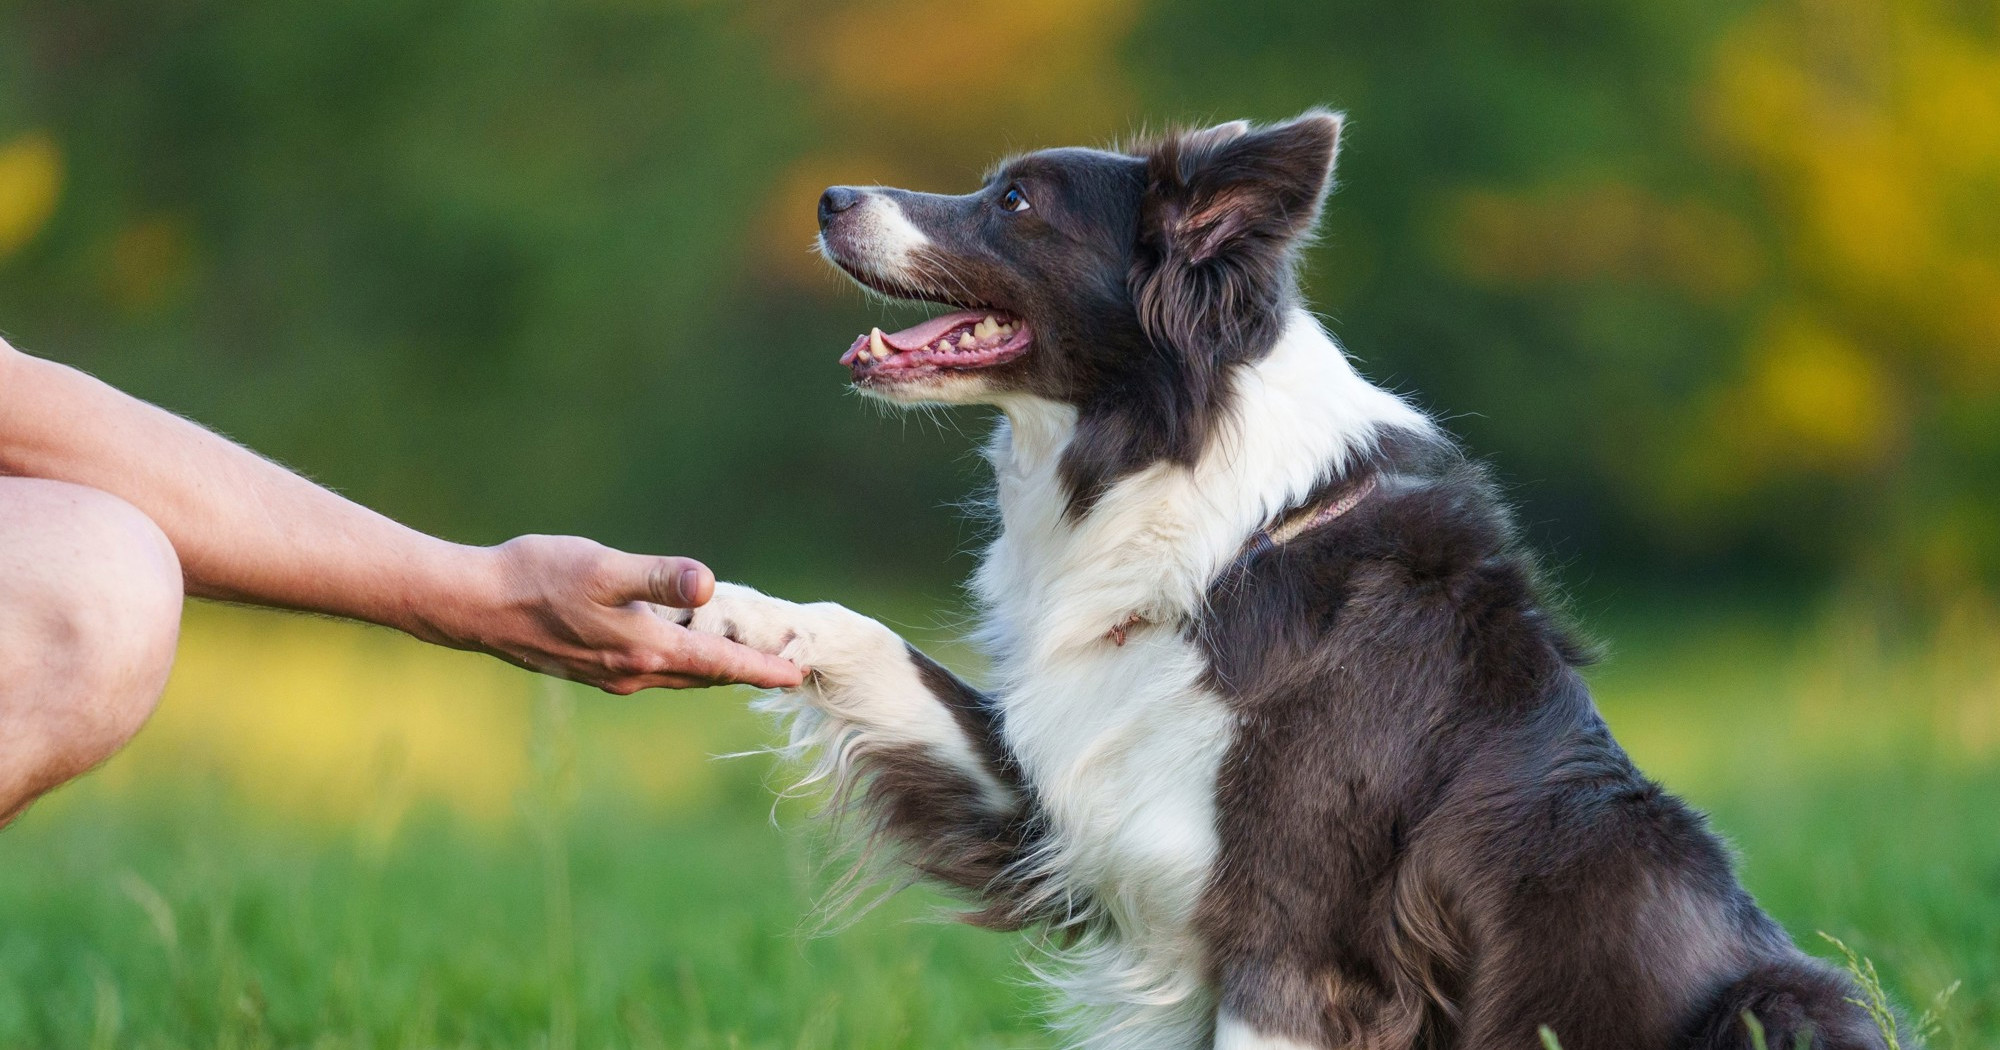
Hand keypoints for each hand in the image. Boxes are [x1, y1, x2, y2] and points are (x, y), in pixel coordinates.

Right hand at [426, 535, 804, 692]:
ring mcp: (609, 675)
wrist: (474, 606)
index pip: (719, 662)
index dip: (761, 667)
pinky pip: (650, 671)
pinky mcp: (589, 668)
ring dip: (711, 668)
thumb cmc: (537, 577)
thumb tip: (708, 582)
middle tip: (783, 664)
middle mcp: (632, 672)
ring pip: (677, 675)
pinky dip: (677, 662)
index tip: (798, 674)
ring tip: (743, 659)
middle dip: (745, 671)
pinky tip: (678, 648)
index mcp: (644, 648)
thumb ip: (659, 576)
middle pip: (704, 674)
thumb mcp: (604, 566)